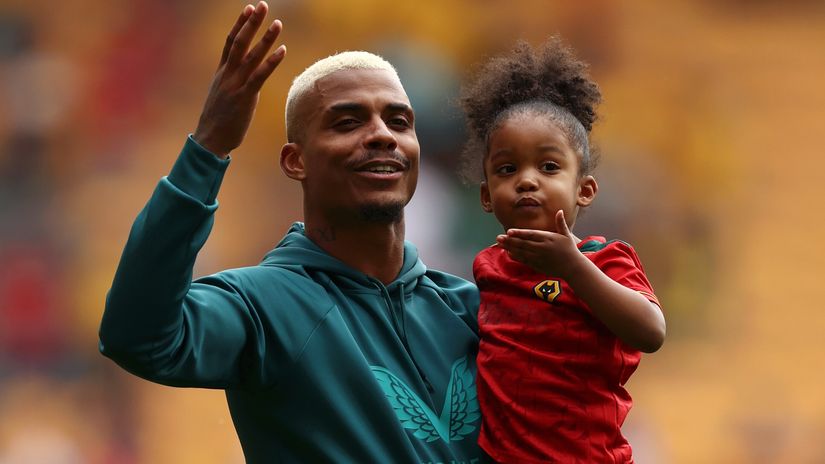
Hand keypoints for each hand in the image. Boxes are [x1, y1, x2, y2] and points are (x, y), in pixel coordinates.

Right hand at [193, 1, 285, 157]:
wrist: (209, 140)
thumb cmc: (219, 121)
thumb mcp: (225, 97)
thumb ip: (234, 84)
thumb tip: (247, 81)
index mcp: (222, 73)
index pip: (230, 43)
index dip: (240, 24)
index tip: (248, 9)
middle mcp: (227, 75)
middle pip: (239, 42)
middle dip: (251, 23)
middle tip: (262, 4)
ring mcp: (235, 85)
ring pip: (251, 56)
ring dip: (266, 38)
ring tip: (277, 23)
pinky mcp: (244, 97)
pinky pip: (259, 76)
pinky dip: (271, 62)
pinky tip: (283, 50)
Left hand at [496, 210, 582, 278]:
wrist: (573, 268)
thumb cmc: (570, 249)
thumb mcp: (566, 234)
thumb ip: (560, 223)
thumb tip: (560, 211)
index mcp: (548, 239)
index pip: (530, 235)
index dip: (519, 233)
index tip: (509, 231)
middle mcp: (542, 248)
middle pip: (523, 243)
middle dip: (509, 240)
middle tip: (498, 237)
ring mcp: (538, 257)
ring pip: (521, 252)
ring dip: (509, 247)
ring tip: (499, 243)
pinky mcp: (537, 265)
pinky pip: (524, 260)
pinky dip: (515, 256)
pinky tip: (507, 252)